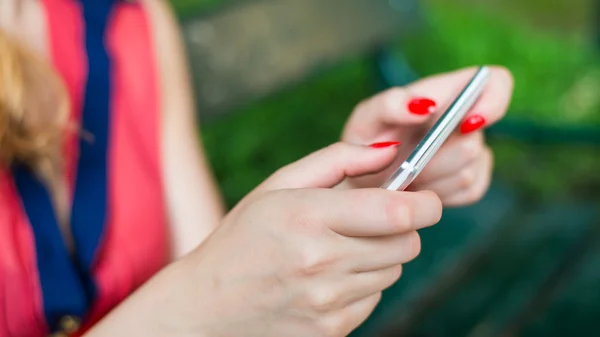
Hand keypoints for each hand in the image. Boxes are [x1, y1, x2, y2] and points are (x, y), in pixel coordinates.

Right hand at [149, 143, 441, 336]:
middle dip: (403, 227)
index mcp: (308, 217)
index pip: (398, 212)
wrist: (206, 308)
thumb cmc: (241, 239)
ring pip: (393, 271)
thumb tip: (389, 151)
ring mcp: (328, 302)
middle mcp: (321, 262)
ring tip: (338, 250)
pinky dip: (363, 284)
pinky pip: (374, 299)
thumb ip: (337, 159)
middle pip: (407, 243)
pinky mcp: (332, 329)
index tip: (425, 199)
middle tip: (374, 220)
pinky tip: (328, 278)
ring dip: (380, 256)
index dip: (425, 203)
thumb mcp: (277, 186)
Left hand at [341, 66, 513, 206]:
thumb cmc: (364, 142)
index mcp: (445, 94)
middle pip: (473, 141)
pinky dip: (439, 194)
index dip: (493, 101)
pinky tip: (419, 187)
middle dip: (435, 158)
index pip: (495, 82)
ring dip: (431, 179)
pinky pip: (469, 191)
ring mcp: (472, 154)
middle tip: (406, 162)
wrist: (361, 183)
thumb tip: (426, 104)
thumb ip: (391, 103)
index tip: (466, 125)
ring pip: (467, 172)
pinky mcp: (472, 183)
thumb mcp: (366, 118)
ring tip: (407, 175)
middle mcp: (465, 121)